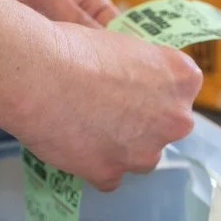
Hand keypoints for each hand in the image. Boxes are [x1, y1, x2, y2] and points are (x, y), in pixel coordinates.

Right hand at [8, 23, 202, 191]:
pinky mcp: (111, 173)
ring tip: (86, 127)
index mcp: (183, 78)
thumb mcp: (123, 43)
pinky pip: (109, 176)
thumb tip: (133, 81)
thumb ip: (141, 68)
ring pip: (139, 156)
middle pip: (165, 127)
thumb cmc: (75, 47)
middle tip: (108, 108)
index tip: (131, 84)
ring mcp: (144, 151)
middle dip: (143, 122)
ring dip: (121, 147)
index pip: (181, 89)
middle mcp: (175, 119)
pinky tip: (75, 145)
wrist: (38, 75)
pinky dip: (95, 165)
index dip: (153, 87)